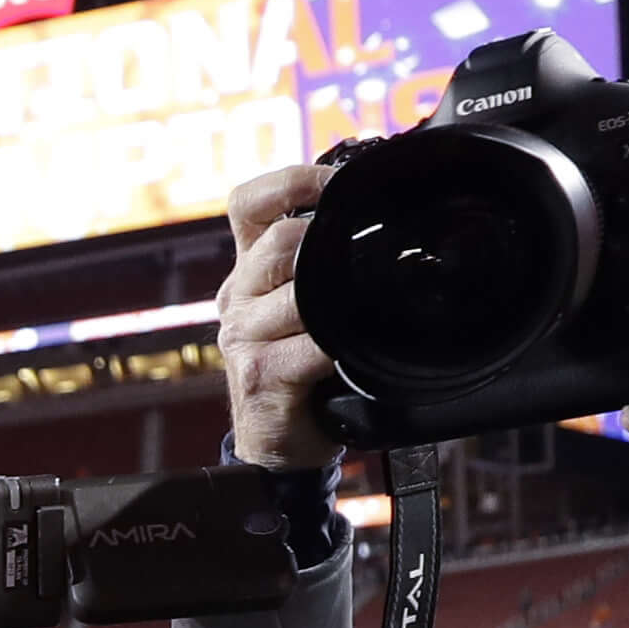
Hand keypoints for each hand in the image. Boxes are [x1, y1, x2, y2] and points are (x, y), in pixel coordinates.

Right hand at [216, 162, 342, 473]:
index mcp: (249, 271)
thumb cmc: (304, 372)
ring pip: (294, 293)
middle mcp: (237, 298)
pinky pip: (307, 346)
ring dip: (335, 300)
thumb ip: (323, 268)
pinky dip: (337, 347)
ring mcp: (242, 337)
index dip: (290, 182)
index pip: (248, 204)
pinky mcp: (257, 375)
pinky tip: (351, 352)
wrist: (280, 445)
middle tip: (365, 259)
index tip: (334, 183)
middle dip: (323, 244)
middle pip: (276, 242)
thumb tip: (391, 228)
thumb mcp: (306, 307)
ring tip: (362, 308)